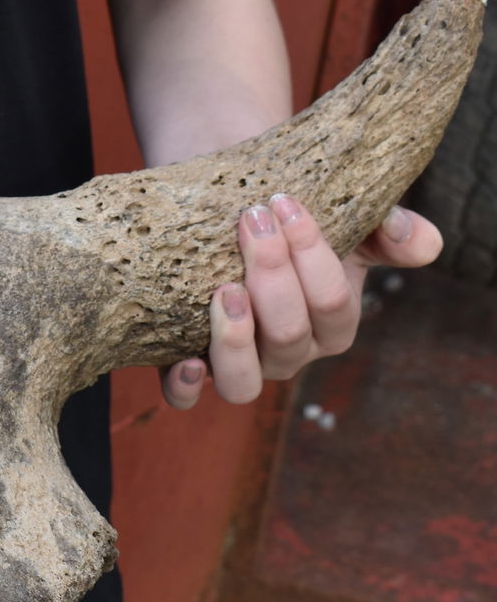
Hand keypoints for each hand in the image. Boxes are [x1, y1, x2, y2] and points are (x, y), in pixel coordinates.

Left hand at [160, 194, 441, 407]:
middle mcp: (288, 353)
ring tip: (224, 291)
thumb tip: (418, 241)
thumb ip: (391, 230)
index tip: (283, 203)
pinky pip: (186, 398)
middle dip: (271, 274)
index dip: (311, 253)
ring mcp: (241, 364)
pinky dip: (185, 386)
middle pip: (289, 333)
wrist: (233, 218)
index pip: (331, 302)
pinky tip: (183, 360)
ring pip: (244, 382)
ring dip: (236, 339)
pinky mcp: (190, 364)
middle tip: (251, 220)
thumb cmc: (294, 225)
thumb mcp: (350, 222)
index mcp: (331, 325)